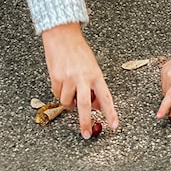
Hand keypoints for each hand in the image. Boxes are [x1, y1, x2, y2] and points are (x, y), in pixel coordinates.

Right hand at [41, 22, 118, 137]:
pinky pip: (57, 95)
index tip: (114, 126)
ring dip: (69, 102)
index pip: (106, 97)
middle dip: (85, 122)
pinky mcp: (56, 79)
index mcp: (96, 75)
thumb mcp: (92, 67)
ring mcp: (68, 79)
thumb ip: (94, 86)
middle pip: (85, 106)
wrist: (62, 36)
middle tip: (87, 134)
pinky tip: (62, 81)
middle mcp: (83, 78)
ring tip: (70, 89)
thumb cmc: (78, 51)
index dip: (110, 113)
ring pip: (67, 103)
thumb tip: (96, 106)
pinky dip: (59, 93)